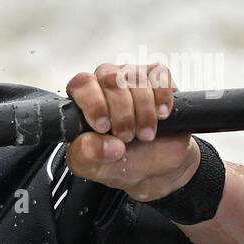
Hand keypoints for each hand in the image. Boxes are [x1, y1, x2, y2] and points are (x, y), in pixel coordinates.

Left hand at [64, 63, 199, 200]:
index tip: (104, 127)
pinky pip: (160, 76)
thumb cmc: (122, 161)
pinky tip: (161, 116)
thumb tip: (91, 143)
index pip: (81, 84)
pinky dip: (162, 98)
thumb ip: (86, 156)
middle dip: (122, 112)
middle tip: (127, 136)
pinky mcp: (157, 79)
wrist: (158, 166)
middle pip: (110, 79)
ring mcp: (131, 77)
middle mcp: (104, 84)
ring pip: (136, 78)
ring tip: (145, 134)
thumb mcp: (97, 168)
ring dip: (144, 111)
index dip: (93, 104)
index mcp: (82, 101)